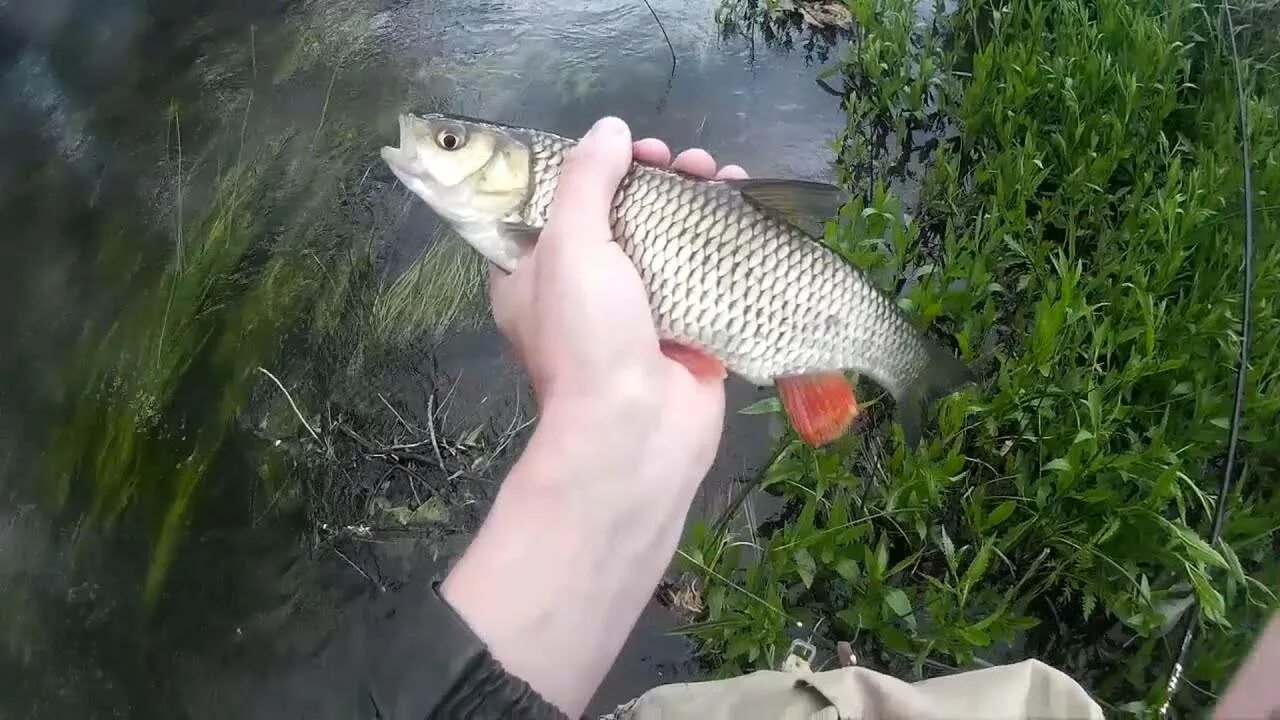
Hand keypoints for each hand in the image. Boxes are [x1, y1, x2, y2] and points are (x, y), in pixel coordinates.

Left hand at [441, 117, 748, 716]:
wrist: (635, 436)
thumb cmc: (588, 339)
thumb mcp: (570, 244)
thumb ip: (587, 180)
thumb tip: (609, 129)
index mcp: (534, 275)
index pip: (558, 204)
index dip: (593, 169)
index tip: (628, 149)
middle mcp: (583, 293)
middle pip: (621, 217)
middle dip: (655, 180)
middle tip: (682, 161)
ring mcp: (639, 316)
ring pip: (669, 241)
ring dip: (696, 202)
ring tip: (721, 175)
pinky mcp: (688, 334)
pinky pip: (707, 276)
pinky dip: (727, 242)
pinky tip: (748, 208)